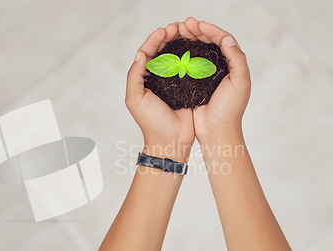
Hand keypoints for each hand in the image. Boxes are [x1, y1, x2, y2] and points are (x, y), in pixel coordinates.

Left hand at [125, 23, 195, 161]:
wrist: (171, 140)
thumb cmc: (151, 122)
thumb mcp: (135, 98)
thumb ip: (135, 75)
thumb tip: (140, 54)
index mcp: (143, 79)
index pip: (147, 53)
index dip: (154, 40)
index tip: (164, 30)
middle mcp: (157, 78)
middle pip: (161, 52)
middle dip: (168, 37)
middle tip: (177, 27)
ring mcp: (173, 82)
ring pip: (175, 57)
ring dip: (180, 43)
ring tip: (186, 32)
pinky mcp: (187, 87)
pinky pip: (189, 67)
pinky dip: (192, 56)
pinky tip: (197, 47)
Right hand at [182, 17, 251, 143]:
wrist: (216, 131)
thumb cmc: (230, 110)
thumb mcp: (240, 82)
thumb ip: (237, 59)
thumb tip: (227, 38)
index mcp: (233, 65)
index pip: (223, 40)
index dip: (210, 30)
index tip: (197, 25)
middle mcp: (220, 68)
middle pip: (208, 43)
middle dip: (196, 31)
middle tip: (183, 24)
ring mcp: (206, 75)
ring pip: (197, 51)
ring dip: (187, 39)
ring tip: (176, 32)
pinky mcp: (193, 83)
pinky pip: (186, 63)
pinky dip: (180, 54)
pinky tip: (171, 49)